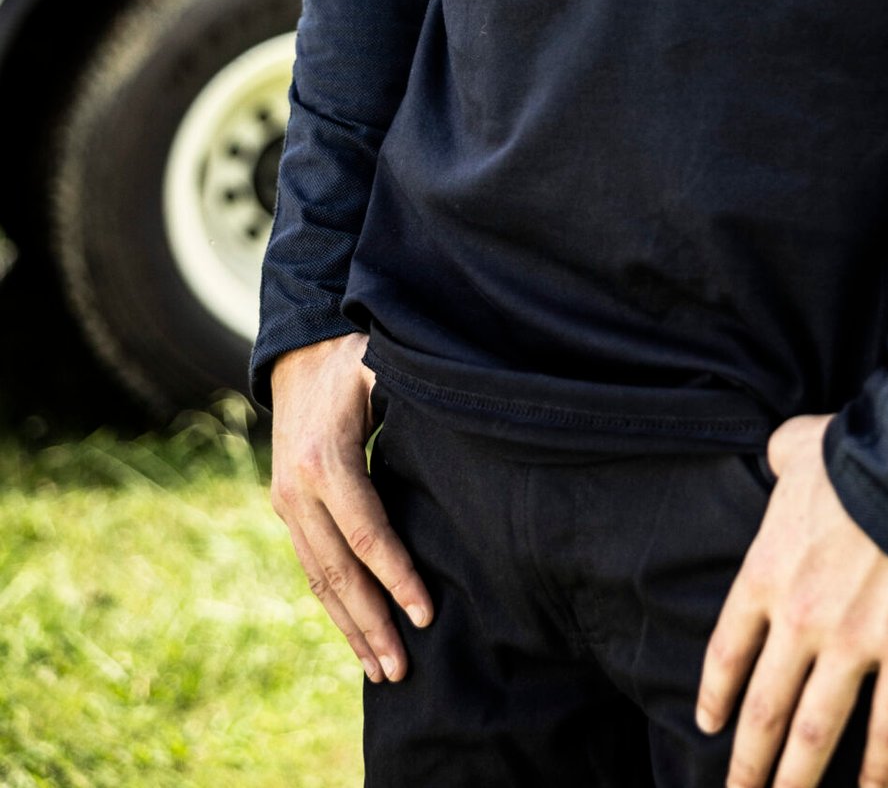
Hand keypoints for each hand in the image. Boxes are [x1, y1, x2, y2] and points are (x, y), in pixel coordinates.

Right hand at [268, 332, 432, 683]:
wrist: (298, 352)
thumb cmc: (355, 356)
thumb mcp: (382, 364)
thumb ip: (412, 395)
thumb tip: (464, 419)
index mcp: (325, 460)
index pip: (367, 533)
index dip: (397, 577)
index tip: (426, 614)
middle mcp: (297, 491)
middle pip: (339, 572)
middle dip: (372, 623)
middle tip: (402, 670)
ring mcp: (287, 504)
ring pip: (320, 580)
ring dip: (350, 628)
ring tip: (381, 671)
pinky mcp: (288, 511)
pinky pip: (312, 567)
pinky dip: (334, 606)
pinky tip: (356, 633)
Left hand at [696, 412, 887, 787]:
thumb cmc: (860, 451)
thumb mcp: (798, 446)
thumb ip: (780, 457)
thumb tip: (778, 454)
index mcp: (767, 572)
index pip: (728, 648)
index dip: (716, 692)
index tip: (708, 725)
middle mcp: (800, 619)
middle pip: (764, 709)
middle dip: (748, 764)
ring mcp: (854, 643)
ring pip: (815, 733)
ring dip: (796, 781)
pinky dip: (879, 769)